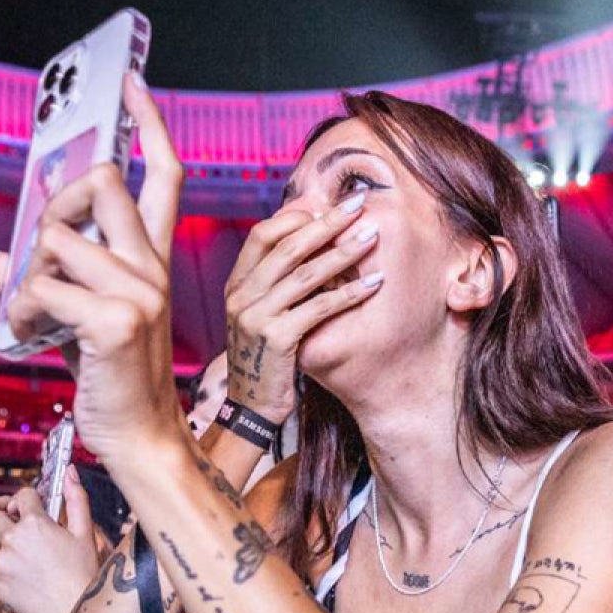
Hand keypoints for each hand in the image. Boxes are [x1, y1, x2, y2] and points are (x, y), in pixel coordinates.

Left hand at [0, 75, 184, 459]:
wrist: (139, 439)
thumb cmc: (110, 380)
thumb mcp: (77, 320)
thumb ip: (49, 281)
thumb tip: (1, 254)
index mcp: (152, 261)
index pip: (163, 175)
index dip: (148, 123)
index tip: (131, 80)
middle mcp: (154, 266)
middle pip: (100, 184)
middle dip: (53, 205)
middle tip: (41, 253)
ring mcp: (142, 291)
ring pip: (54, 241)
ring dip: (28, 280)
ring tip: (33, 319)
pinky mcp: (119, 319)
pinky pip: (43, 288)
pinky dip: (22, 313)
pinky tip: (32, 336)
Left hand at [0, 469, 100, 612]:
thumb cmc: (82, 575)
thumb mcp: (84, 533)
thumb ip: (76, 498)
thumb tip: (70, 471)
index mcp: (35, 523)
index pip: (22, 496)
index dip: (27, 500)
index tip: (32, 508)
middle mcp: (13, 540)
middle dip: (7, 521)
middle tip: (24, 533)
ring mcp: (2, 563)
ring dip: (2, 547)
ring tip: (22, 558)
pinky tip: (17, 575)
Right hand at [221, 201, 384, 423]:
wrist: (252, 406)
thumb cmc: (267, 356)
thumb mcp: (261, 314)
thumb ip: (276, 281)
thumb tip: (310, 240)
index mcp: (237, 285)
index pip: (263, 234)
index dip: (297, 218)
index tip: (329, 209)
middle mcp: (241, 296)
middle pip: (287, 246)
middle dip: (327, 223)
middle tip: (359, 206)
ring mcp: (255, 317)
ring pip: (305, 274)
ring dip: (343, 252)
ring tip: (372, 237)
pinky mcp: (276, 340)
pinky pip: (319, 308)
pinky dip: (349, 294)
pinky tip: (375, 284)